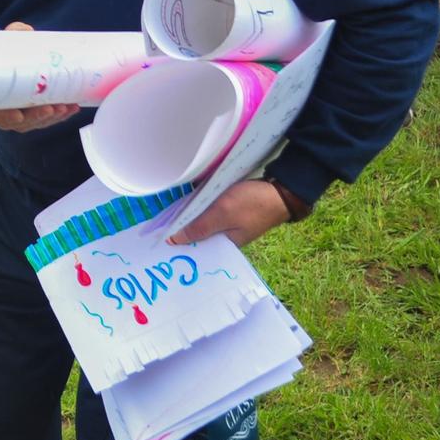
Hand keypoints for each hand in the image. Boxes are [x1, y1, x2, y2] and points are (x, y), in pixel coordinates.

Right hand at [0, 22, 79, 130]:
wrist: (12, 55)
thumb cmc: (4, 49)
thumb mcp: (5, 39)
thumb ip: (13, 34)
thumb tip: (27, 31)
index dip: (3, 116)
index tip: (17, 114)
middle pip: (15, 122)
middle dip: (35, 117)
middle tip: (50, 109)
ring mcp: (15, 114)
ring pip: (32, 123)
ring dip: (50, 118)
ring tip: (64, 107)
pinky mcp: (31, 114)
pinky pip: (45, 119)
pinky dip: (59, 116)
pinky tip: (71, 107)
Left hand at [170, 179, 291, 248]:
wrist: (281, 191)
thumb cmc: (252, 203)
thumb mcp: (222, 214)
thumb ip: (199, 227)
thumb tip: (174, 241)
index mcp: (226, 245)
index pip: (197, 249)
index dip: (179, 244)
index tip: (158, 241)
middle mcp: (227, 238)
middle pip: (198, 236)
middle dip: (182, 231)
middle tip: (158, 227)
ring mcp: (230, 224)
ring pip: (203, 224)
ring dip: (190, 219)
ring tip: (168, 216)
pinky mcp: (232, 212)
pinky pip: (210, 214)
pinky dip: (201, 210)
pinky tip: (189, 205)